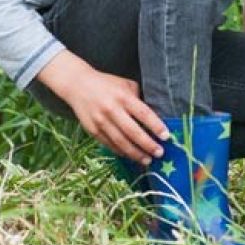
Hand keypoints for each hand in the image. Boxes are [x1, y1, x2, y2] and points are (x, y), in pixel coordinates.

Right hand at [38, 51, 169, 163]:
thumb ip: (138, 99)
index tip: (166, 137)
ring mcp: (101, 121)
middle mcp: (112, 110)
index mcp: (123, 97)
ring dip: (136, 154)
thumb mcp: (125, 85)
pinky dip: (121, 152)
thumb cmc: (107, 84)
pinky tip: (131, 156)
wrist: (78, 85)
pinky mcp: (92, 130)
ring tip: (147, 160)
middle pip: (133, 132)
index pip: (143, 114)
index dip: (156, 126)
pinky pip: (109, 144)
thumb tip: (153, 117)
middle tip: (159, 153)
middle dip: (148, 145)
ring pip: (121, 142)